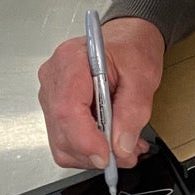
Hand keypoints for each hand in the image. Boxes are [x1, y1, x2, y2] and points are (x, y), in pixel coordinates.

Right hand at [37, 17, 164, 170]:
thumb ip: (133, 111)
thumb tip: (120, 146)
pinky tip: (109, 142)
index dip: (86, 140)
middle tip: (126, 153)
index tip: (107, 156)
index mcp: (72, 61)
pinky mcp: (55, 109)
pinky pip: (65, 140)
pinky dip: (88, 149)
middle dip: (94, 152)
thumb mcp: (143, 75)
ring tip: (123, 146)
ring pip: (61, 142)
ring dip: (93, 154)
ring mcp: (51, 94)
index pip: (67, 110)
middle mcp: (54, 78)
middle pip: (62, 131)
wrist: (126, 38)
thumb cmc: (131, 48)